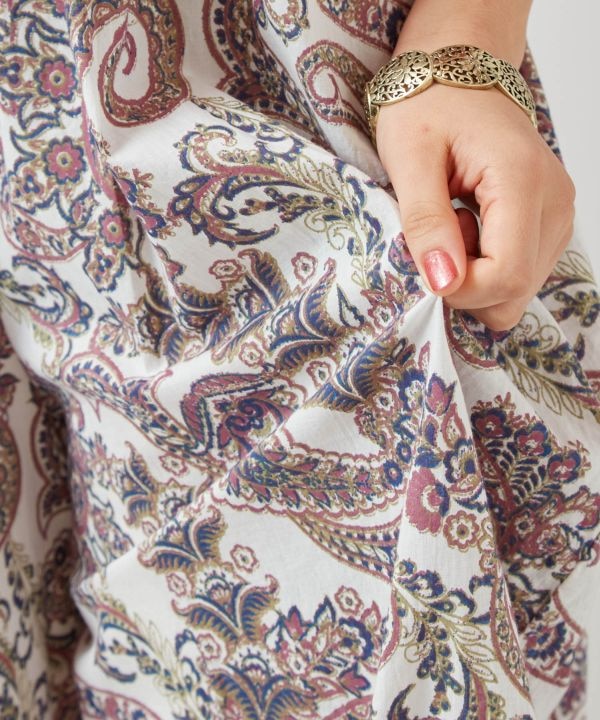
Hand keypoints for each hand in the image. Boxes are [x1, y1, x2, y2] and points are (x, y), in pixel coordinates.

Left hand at [376, 80, 574, 330]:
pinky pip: (519, 272)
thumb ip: (425, 223)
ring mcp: (558, 214)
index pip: (506, 275)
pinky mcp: (549, 222)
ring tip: (454, 225)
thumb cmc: (428, 106)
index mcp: (522, 181)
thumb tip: (444, 283)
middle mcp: (555, 203)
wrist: (458, 73)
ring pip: (518, 290)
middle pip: (515, 292)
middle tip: (439, 238)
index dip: (460, 288)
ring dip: (476, 276)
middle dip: (467, 286)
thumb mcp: (409, 159)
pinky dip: (487, 266)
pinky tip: (469, 228)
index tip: (426, 262)